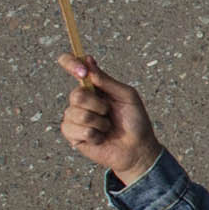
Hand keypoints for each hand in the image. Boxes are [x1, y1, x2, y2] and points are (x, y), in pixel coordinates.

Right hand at [56, 56, 164, 184]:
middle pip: (76, 95)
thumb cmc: (135, 121)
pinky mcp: (71, 134)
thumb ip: (107, 81)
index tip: (81, 71)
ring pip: (77, 113)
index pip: (73, 67)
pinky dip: (94, 134)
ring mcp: (74, 117)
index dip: (70, 63)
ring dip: (99, 122)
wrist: (138, 148)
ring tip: (107, 128)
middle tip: (110, 113)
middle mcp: (81, 100)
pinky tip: (100, 138)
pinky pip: (76, 129)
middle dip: (97, 105)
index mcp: (94, 87)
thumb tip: (88, 61)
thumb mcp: (127, 96)